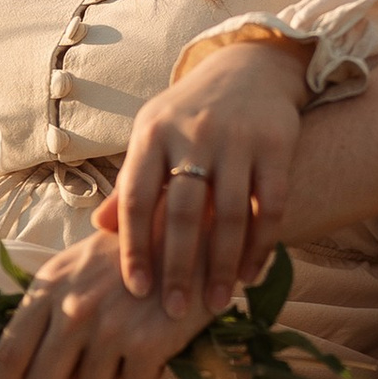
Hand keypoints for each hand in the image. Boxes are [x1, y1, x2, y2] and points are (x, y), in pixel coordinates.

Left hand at [0, 228, 210, 378]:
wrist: (197, 234)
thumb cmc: (137, 250)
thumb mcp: (81, 263)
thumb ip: (52, 304)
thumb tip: (26, 358)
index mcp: (50, 285)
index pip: (10, 350)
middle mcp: (74, 308)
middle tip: (85, 364)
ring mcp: (109, 327)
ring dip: (110, 372)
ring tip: (130, 338)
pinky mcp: (146, 344)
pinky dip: (145, 371)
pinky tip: (157, 340)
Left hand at [107, 35, 309, 309]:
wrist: (248, 67)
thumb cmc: (189, 114)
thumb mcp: (152, 136)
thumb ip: (131, 182)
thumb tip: (100, 230)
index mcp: (152, 134)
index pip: (136, 198)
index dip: (134, 247)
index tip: (137, 289)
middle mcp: (194, 134)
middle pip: (183, 213)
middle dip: (178, 268)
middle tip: (174, 311)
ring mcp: (238, 138)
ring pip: (231, 214)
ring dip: (222, 265)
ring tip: (216, 303)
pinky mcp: (277, 143)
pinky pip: (271, 205)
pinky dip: (261, 244)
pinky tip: (250, 273)